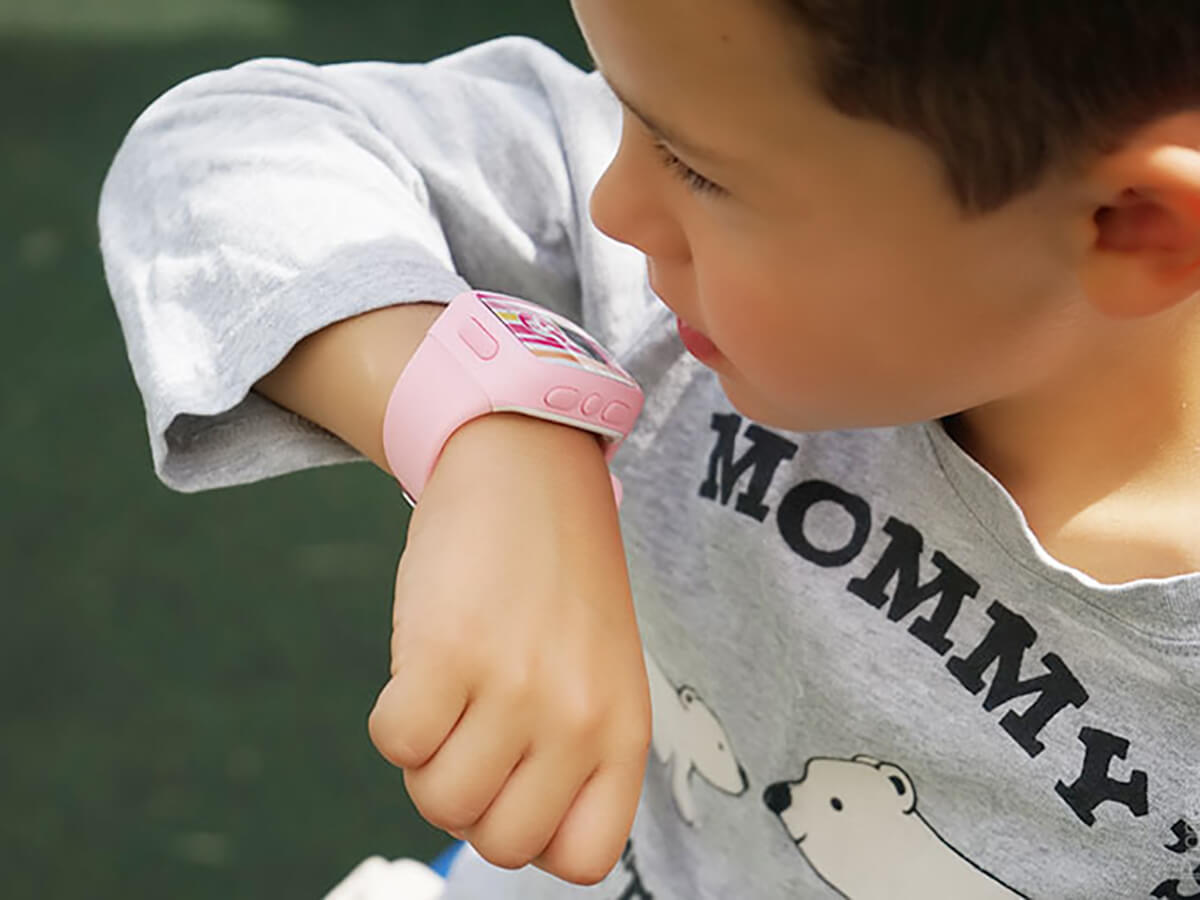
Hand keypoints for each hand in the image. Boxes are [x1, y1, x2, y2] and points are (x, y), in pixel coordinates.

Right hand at [368, 413, 651, 884]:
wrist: (529, 466)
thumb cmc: (559, 578)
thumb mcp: (602, 674)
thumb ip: (576, 756)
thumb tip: (511, 837)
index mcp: (624, 733)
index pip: (582, 860)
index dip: (533, 831)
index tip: (515, 781)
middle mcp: (578, 719)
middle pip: (499, 843)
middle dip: (470, 799)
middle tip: (472, 729)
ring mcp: (514, 688)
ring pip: (438, 801)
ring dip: (428, 758)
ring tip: (450, 692)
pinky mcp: (447, 652)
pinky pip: (395, 743)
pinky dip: (394, 718)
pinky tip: (422, 667)